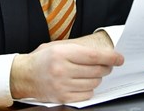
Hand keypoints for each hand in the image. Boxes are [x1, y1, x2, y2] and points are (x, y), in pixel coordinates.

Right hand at [9, 39, 123, 103]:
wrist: (24, 76)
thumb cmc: (41, 59)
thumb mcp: (57, 46)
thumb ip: (77, 48)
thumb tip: (102, 52)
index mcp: (62, 53)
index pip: (94, 56)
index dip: (110, 57)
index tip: (119, 58)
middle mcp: (62, 69)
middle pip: (96, 70)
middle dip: (106, 67)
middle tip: (107, 65)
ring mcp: (62, 85)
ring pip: (93, 83)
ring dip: (97, 78)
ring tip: (91, 73)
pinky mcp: (63, 97)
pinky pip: (86, 95)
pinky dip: (89, 89)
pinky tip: (83, 83)